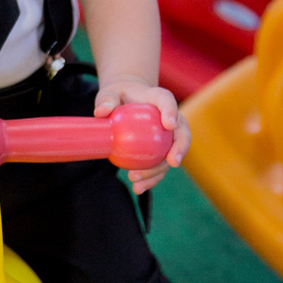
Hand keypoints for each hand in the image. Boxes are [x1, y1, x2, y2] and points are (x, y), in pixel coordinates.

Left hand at [93, 76, 189, 194]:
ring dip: (159, 170)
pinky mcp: (159, 151)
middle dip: (180, 148)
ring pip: (171, 154)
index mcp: (157, 99)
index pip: (167, 101)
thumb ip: (106, 100)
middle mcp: (169, 117)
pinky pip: (159, 166)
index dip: (171, 112)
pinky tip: (138, 188)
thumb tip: (101, 112)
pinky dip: (151, 179)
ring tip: (138, 180)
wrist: (124, 102)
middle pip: (181, 131)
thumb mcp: (109, 94)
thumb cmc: (118, 96)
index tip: (168, 125)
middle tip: (173, 162)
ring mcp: (166, 137)